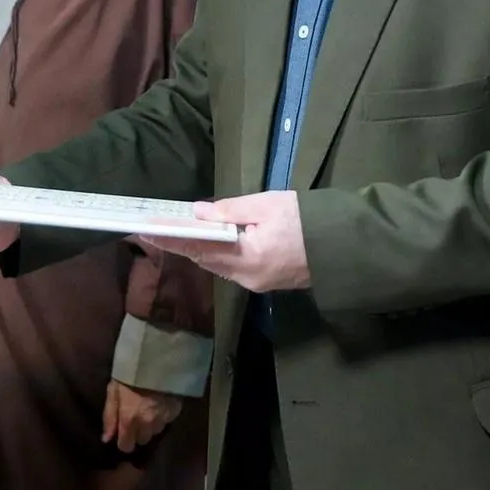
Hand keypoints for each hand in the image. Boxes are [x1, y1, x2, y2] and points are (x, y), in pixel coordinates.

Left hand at [103, 380, 181, 453]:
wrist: (157, 358)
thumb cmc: (130, 373)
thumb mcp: (113, 391)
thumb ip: (109, 416)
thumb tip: (106, 439)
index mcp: (129, 420)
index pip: (126, 446)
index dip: (124, 440)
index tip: (124, 432)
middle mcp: (147, 424)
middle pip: (143, 440)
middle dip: (138, 431)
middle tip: (137, 415)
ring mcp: (163, 419)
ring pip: (156, 431)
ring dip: (151, 424)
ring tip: (149, 406)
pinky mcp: (175, 411)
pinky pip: (167, 420)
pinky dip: (163, 414)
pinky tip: (160, 401)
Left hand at [141, 191, 309, 293]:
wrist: (345, 246)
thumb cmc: (308, 220)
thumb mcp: (268, 204)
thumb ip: (231, 210)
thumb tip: (198, 212)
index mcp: (248, 257)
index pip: (200, 247)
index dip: (171, 239)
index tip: (145, 229)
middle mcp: (248, 277)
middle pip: (206, 260)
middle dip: (180, 244)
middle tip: (155, 227)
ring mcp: (257, 284)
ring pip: (218, 266)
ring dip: (197, 250)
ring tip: (174, 233)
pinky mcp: (265, 283)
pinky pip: (232, 269)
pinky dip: (216, 255)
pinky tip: (207, 242)